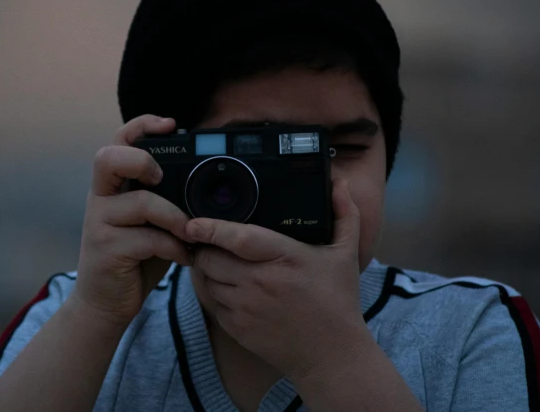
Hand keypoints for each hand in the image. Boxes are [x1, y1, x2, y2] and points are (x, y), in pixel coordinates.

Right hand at [70, 115, 192, 327]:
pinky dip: (175, 248)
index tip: (172, 125)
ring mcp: (100, 223)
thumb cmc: (133, 259)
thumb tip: (205, 180)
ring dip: (176, 218)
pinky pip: (150, 239)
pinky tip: (184, 257)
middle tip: (163, 178)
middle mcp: (100, 199)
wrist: (105, 304)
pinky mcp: (108, 250)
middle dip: (142, 160)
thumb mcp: (149, 223)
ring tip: (190, 233)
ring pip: (142, 203)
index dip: (142, 125)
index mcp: (111, 186)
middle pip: (108, 157)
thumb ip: (165, 199)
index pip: (118, 141)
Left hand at [185, 179, 366, 380]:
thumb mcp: (346, 254)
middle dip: (206, 247)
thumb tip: (340, 182)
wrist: (332, 356)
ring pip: (208, 280)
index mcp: (286, 258)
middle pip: (212, 258)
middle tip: (210, 240)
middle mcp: (261, 283)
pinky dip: (216, 292)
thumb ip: (344, 214)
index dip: (211, 228)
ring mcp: (246, 308)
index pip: (238, 238)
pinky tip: (230, 287)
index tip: (193, 222)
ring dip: (209, 269)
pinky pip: (212, 302)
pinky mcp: (237, 328)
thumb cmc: (338, 302)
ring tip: (222, 262)